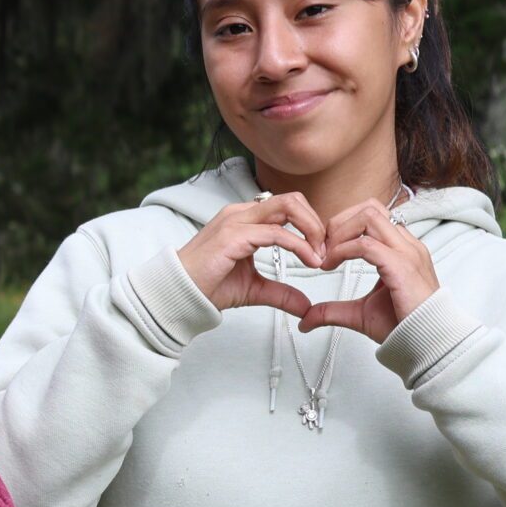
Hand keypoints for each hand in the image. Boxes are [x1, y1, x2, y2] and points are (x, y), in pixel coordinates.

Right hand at [176, 192, 325, 317]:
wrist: (179, 295)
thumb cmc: (208, 287)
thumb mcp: (254, 289)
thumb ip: (280, 292)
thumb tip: (306, 306)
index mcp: (244, 220)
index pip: (288, 207)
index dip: (311, 226)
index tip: (322, 251)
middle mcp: (241, 214)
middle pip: (292, 200)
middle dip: (316, 223)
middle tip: (326, 250)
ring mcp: (236, 221)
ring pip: (287, 208)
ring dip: (312, 230)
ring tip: (320, 256)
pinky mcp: (233, 236)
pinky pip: (276, 233)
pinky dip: (299, 246)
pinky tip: (309, 261)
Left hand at [300, 203, 437, 340]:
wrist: (427, 342)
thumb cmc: (400, 325)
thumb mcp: (358, 314)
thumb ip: (332, 311)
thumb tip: (305, 320)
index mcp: (401, 249)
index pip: (372, 215)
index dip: (343, 226)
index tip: (324, 250)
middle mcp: (406, 245)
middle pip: (369, 208)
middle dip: (339, 222)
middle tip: (322, 249)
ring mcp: (407, 252)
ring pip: (369, 216)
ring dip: (340, 232)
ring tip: (326, 256)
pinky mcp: (402, 267)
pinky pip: (366, 244)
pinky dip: (342, 250)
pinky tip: (330, 266)